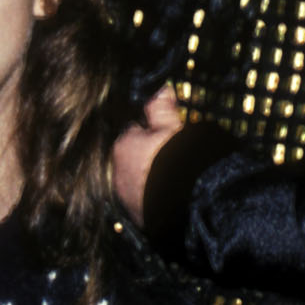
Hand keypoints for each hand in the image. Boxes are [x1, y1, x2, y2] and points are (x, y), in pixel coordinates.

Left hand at [113, 86, 186, 220]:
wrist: (187, 204)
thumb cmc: (179, 159)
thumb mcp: (173, 128)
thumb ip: (161, 107)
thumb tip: (160, 87)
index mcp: (123, 144)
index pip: (134, 130)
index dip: (152, 131)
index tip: (167, 135)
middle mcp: (117, 170)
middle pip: (133, 156)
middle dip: (148, 156)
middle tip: (173, 157)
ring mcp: (125, 195)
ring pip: (137, 179)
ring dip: (149, 178)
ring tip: (174, 180)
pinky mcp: (136, 216)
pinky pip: (143, 202)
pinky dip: (153, 198)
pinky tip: (171, 197)